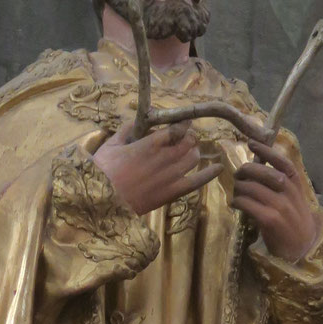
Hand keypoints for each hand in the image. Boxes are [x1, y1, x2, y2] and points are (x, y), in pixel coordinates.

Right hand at [92, 123, 221, 216]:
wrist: (104, 200)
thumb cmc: (103, 171)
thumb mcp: (111, 144)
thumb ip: (126, 130)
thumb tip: (136, 123)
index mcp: (151, 143)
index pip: (177, 128)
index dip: (183, 124)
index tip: (183, 123)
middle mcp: (166, 157)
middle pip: (189, 141)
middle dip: (188, 138)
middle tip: (184, 140)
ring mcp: (171, 175)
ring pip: (194, 158)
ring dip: (194, 153)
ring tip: (189, 153)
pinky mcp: (173, 192)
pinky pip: (198, 181)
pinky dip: (209, 173)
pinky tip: (219, 168)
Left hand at [232, 141, 321, 261]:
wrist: (302, 250)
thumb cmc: (295, 223)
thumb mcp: (295, 200)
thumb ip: (282, 185)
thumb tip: (259, 168)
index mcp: (297, 185)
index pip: (282, 162)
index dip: (266, 151)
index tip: (251, 143)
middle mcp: (289, 193)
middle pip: (263, 173)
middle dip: (246, 170)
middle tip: (237, 175)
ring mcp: (280, 206)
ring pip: (252, 188)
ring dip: (239, 188)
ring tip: (235, 192)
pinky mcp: (270, 220)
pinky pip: (248, 204)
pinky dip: (238, 201)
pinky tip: (235, 204)